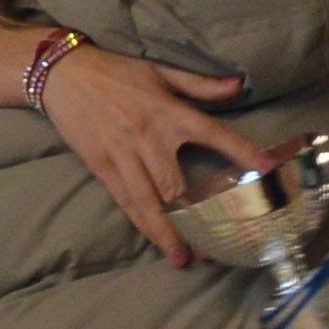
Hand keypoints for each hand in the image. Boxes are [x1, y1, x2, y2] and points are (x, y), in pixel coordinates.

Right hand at [37, 43, 246, 264]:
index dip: (241, 151)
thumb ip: (200, 84)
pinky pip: (125, 200)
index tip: (265, 169)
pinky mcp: (101, 166)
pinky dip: (141, 222)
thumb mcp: (160, 70)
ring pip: (149, 201)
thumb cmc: (116, 72)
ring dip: (167, 231)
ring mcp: (123, 154)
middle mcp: (148, 136)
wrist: (63, 73)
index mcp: (168, 111)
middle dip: (197, 216)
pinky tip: (155, 240)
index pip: (213, 133)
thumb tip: (239, 85)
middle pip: (177, 184)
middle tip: (217, 244)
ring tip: (183, 257)